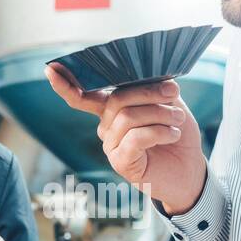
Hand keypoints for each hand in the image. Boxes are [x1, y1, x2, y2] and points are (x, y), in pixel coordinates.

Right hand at [45, 64, 206, 214]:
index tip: (50, 68)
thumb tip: (153, 76)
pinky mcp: (121, 162)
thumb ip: (154, 90)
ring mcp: (111, 146)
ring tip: (177, 119)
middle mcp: (106, 127)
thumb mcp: (169, 105)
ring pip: (128, 117)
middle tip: (173, 93)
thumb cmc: (176, 135)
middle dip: (148, 92)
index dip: (66, 84)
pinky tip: (173, 134)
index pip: (83, 96)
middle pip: (117, 99)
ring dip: (159, 113)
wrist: (190, 171)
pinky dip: (158, 131)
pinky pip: (135, 138)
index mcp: (112, 110)